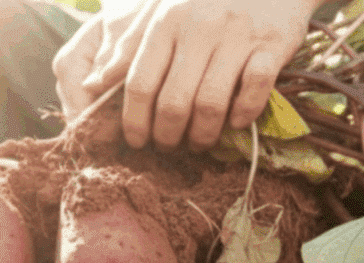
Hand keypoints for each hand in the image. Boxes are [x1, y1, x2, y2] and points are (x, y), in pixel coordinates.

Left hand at [52, 0, 325, 150]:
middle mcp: (199, 27)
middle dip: (168, 136)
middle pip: (173, 102)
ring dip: (203, 135)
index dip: (135, 121)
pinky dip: (243, 114)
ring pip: (211, 104)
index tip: (136, 142)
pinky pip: (254, 90)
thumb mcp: (161, 11)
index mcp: (166, 22)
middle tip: (169, 147)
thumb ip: (127, 48)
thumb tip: (90, 84)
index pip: (140, 84)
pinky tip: (236, 122)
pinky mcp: (272, 43)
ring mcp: (237, 35)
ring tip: (200, 143)